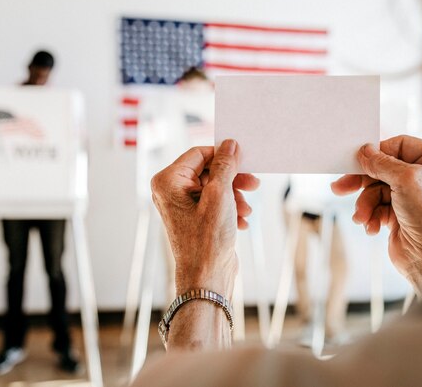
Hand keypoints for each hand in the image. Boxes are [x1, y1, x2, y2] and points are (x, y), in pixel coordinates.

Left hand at [151, 140, 259, 297]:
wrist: (207, 277)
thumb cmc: (207, 240)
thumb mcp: (220, 195)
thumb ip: (225, 166)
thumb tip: (230, 144)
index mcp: (168, 181)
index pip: (199, 154)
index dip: (223, 155)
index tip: (244, 159)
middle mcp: (171, 191)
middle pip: (208, 170)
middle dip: (232, 179)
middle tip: (253, 183)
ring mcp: (182, 205)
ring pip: (215, 187)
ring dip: (234, 195)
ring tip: (246, 209)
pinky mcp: (194, 218)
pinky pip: (215, 202)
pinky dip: (230, 208)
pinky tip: (241, 221)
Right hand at [331, 135, 421, 293]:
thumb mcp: (408, 181)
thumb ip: (384, 163)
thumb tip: (365, 151)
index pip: (399, 146)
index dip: (378, 152)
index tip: (358, 159)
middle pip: (382, 169)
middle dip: (362, 182)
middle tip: (341, 187)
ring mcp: (410, 199)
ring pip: (374, 191)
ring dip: (364, 204)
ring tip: (362, 218)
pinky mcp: (399, 216)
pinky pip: (375, 209)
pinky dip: (370, 217)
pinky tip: (372, 227)